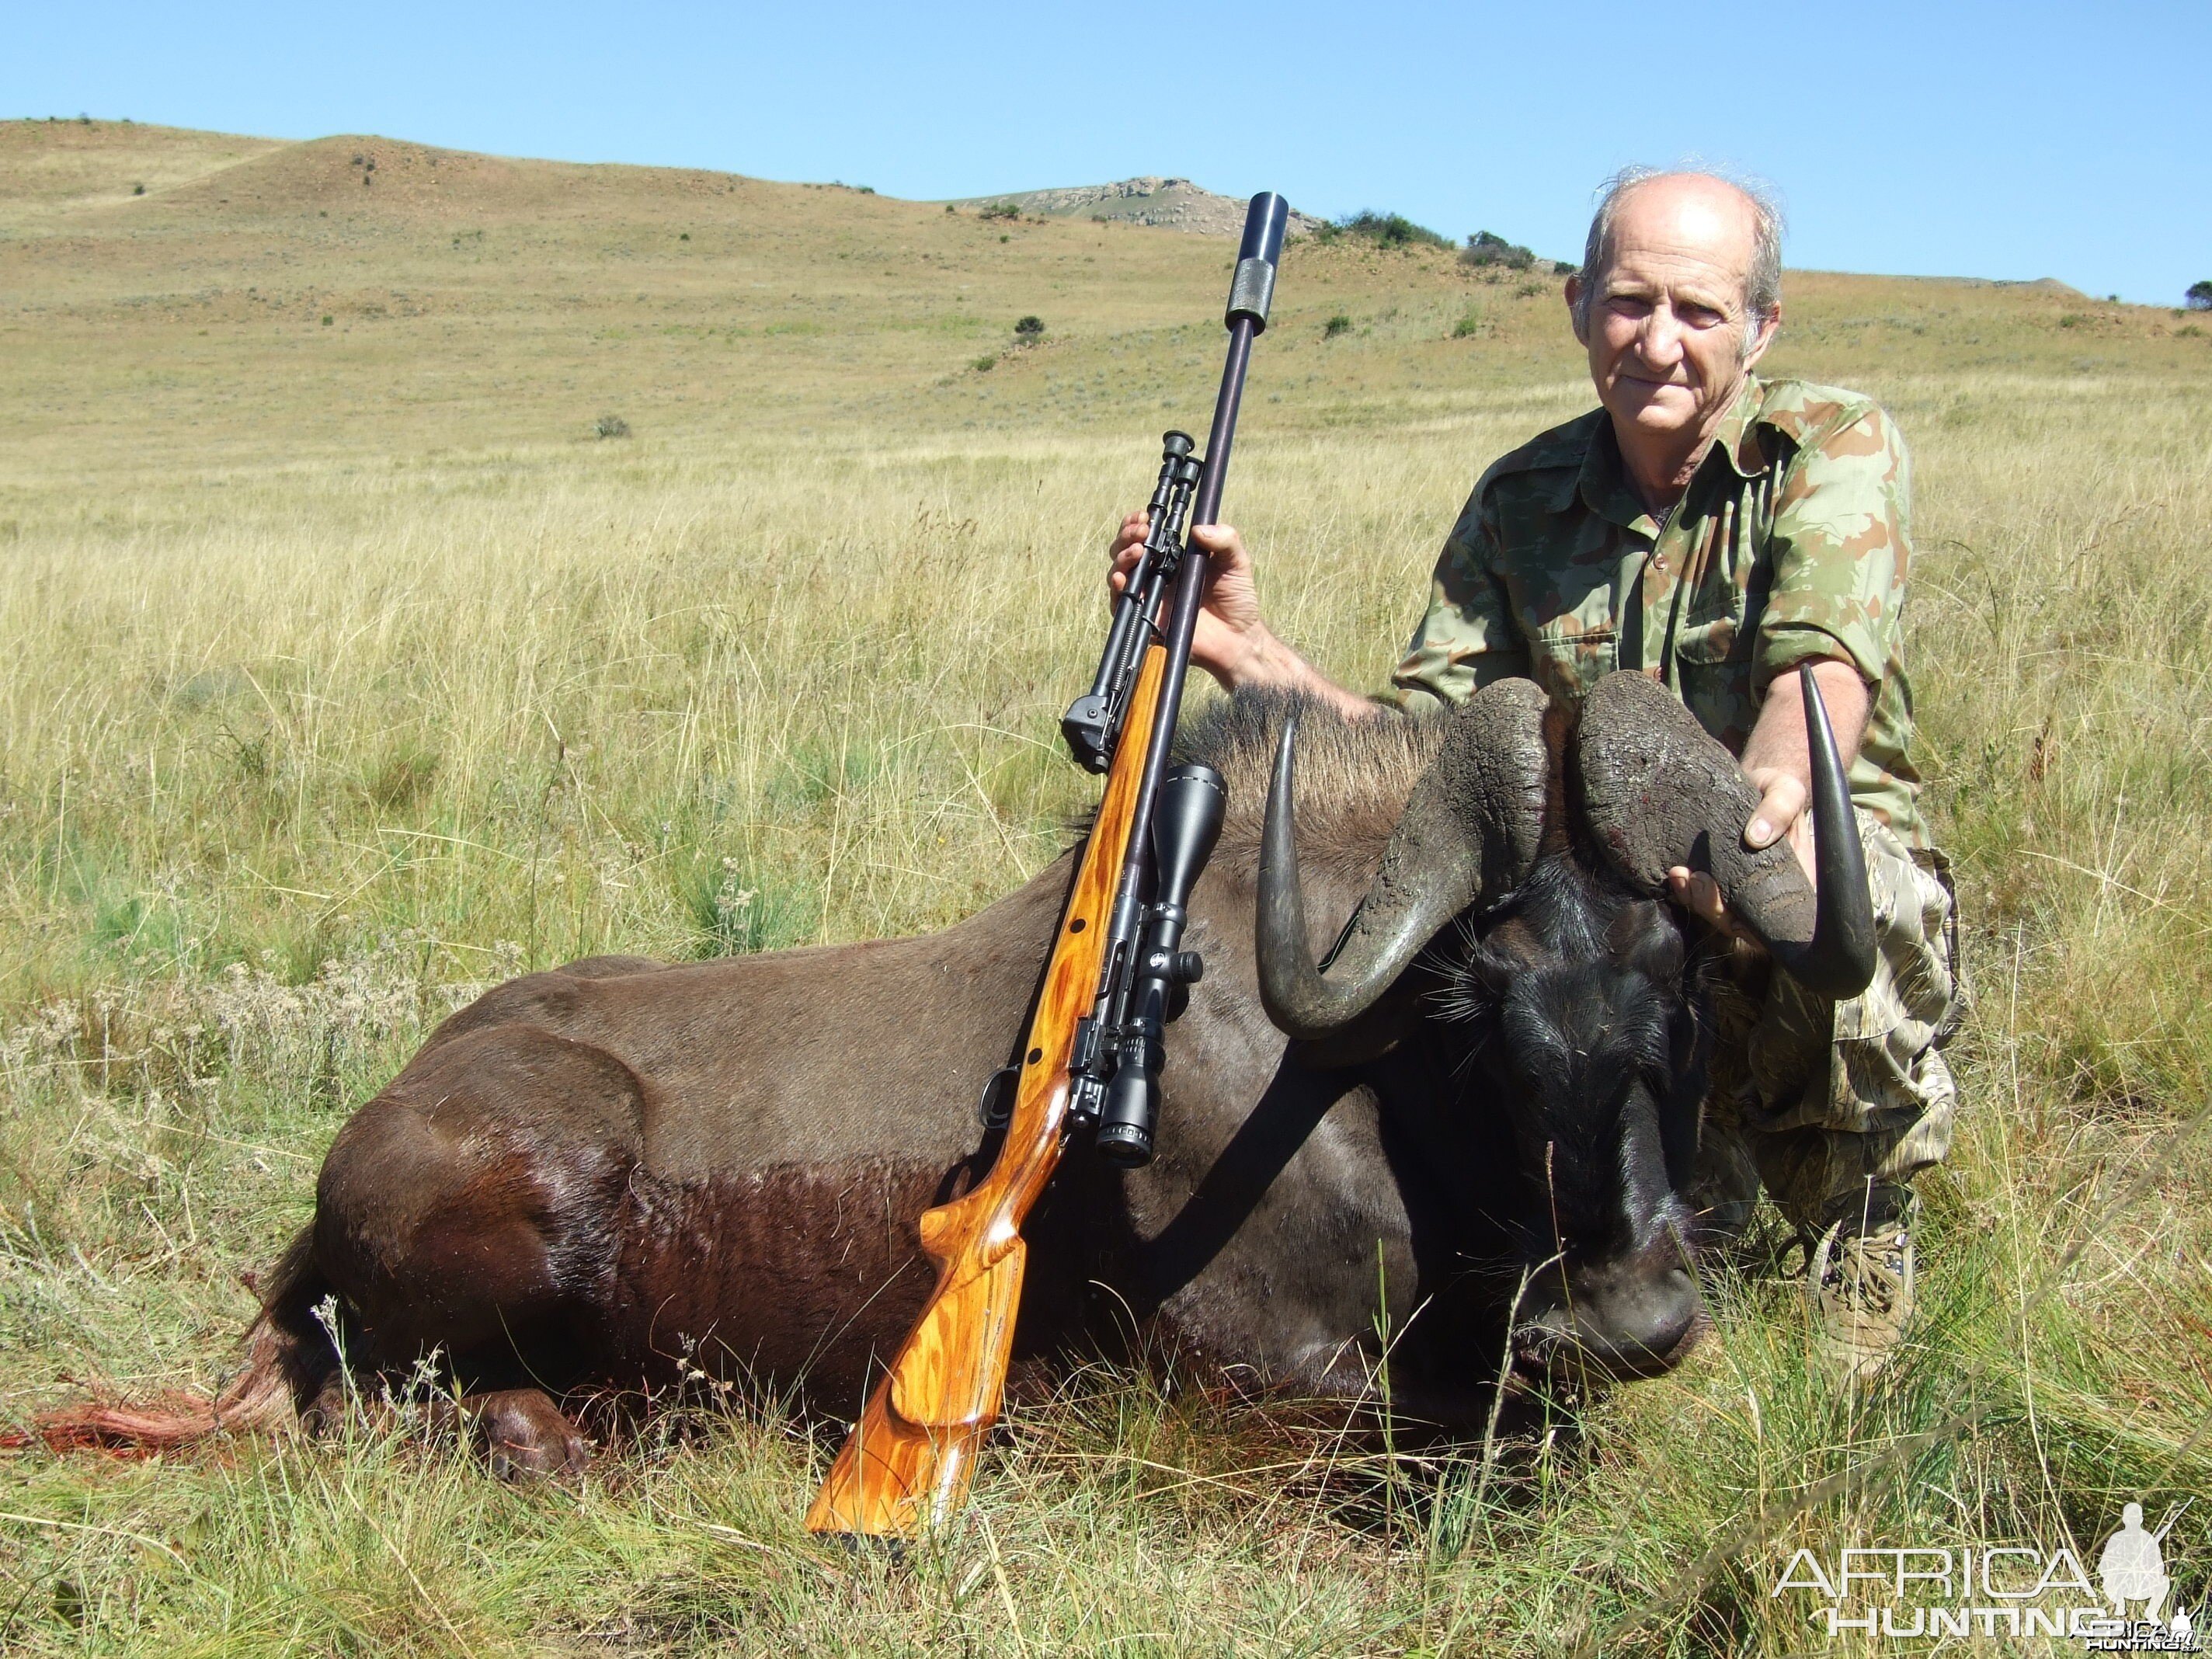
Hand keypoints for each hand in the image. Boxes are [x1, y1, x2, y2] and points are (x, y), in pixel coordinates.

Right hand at [1108, 513, 1274, 686]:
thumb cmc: (1237, 599)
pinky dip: (1117, 589)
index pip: (1145, 536)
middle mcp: (1156, 575)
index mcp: (1172, 558)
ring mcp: (1148, 596)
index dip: (1137, 523)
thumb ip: (1225, 540)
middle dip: (1126, 536)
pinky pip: (1121, 604)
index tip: (1145, 517)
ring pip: (1119, 573)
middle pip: (1125, 550)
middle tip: (1141, 531)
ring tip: (1137, 551)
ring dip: (1122, 558)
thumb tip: (1198, 529)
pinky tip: (1121, 579)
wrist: (1237, 636)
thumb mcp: (1236, 562)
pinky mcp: (1145, 619)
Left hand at [1665, 767, 1812, 936]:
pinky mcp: (1719, 883)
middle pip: (1745, 926)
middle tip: (1700, 880)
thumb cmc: (1775, 790)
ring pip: (1720, 917)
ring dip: (1698, 901)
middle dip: (1718, 910)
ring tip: (1682, 874)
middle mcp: (1770, 894)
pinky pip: (1702, 901)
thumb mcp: (1785, 790)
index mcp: (1799, 882)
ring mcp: (1743, 892)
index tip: (1737, 906)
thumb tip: (1757, 837)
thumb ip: (1780, 808)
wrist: (1751, 783)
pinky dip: (1687, 893)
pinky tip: (1677, 874)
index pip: (1785, 923)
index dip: (1760, 927)